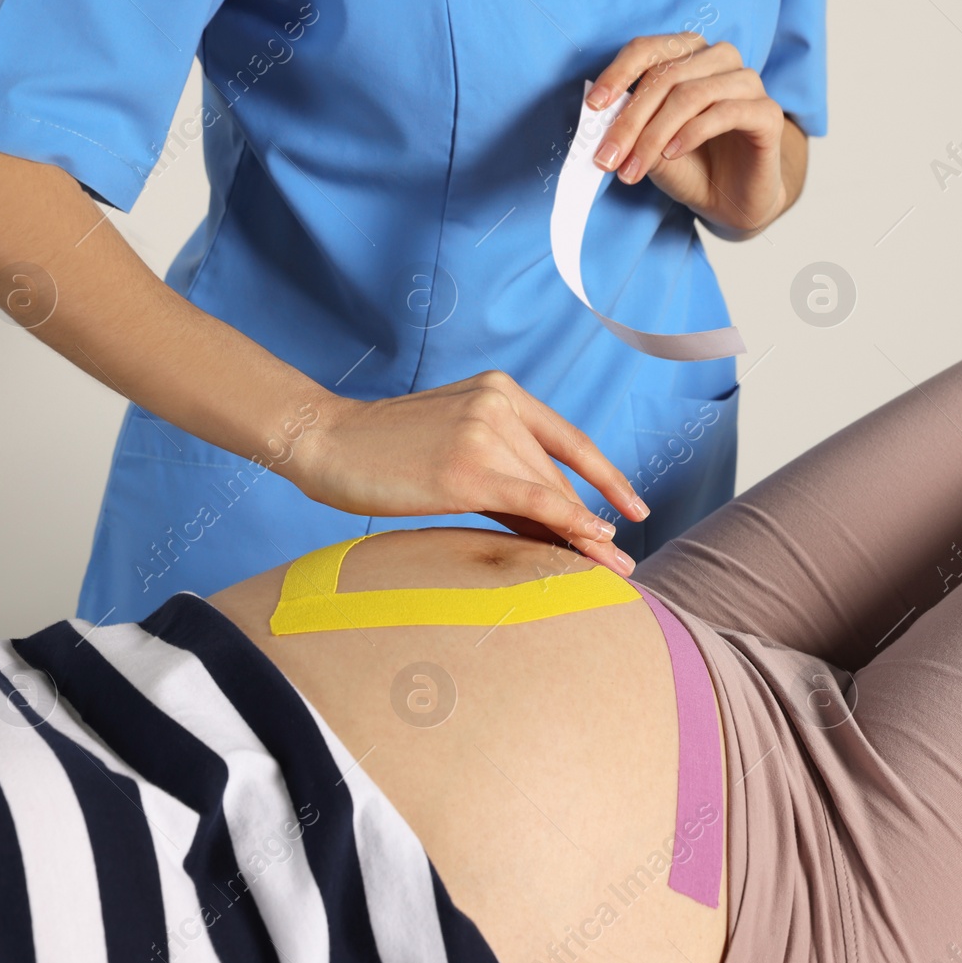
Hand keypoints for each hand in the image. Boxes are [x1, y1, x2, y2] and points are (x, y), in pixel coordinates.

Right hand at [289, 370, 647, 573]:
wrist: (327, 442)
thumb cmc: (386, 452)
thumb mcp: (454, 444)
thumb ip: (503, 469)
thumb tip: (555, 520)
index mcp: (500, 390)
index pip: (568, 440)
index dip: (607, 478)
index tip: (634, 508)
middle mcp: (498, 404)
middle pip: (558, 474)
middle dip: (592, 521)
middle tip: (621, 562)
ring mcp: (483, 433)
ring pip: (549, 491)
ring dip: (583, 535)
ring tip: (609, 571)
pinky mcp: (466, 470)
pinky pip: (533, 501)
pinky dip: (569, 524)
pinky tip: (593, 545)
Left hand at [588, 33, 788, 236]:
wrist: (733, 203)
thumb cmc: (691, 166)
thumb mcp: (649, 146)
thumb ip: (629, 127)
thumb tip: (599, 119)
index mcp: (689, 55)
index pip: (648, 50)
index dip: (617, 74)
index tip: (593, 106)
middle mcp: (720, 59)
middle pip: (666, 75)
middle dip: (630, 120)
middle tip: (606, 158)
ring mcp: (747, 83)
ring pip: (692, 94)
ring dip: (654, 134)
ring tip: (633, 168)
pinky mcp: (767, 113)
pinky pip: (725, 113)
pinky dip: (691, 133)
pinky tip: (671, 154)